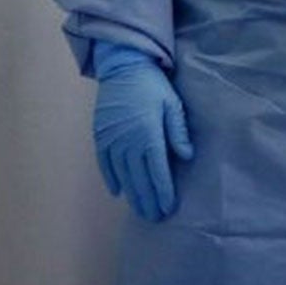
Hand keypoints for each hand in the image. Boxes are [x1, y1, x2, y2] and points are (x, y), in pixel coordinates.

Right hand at [92, 44, 193, 222]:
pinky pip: (104, 162)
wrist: (123, 67)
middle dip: (148, 199)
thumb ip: (178, 132)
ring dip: (131, 194)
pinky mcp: (99, 135)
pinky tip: (118, 192)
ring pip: (121, 174)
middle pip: (138, 177)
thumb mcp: (173, 105)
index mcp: (148, 133)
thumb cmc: (153, 86)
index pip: (157, 170)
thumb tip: (186, 157)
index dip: (163, 190)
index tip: (169, 207)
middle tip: (155, 218)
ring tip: (140, 210)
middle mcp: (127, 140)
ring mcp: (110, 138)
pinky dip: (110, 178)